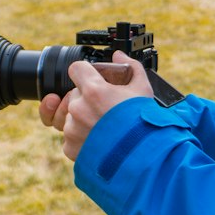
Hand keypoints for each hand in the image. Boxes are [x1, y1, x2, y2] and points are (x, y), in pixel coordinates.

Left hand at [39, 50, 154, 161]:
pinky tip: (99, 139)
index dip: (85, 72)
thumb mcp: (143, 90)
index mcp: (93, 90)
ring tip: (104, 126)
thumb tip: (120, 56)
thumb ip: (131, 67)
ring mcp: (72, 129)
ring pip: (70, 116)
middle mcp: (78, 108)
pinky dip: (81, 139)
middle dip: (87, 98)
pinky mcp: (71, 148)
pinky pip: (70, 138)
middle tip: (106, 108)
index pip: (76, 69)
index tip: (93, 78)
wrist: (144, 159)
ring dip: (82, 119)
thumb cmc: (144, 124)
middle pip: (74, 94)